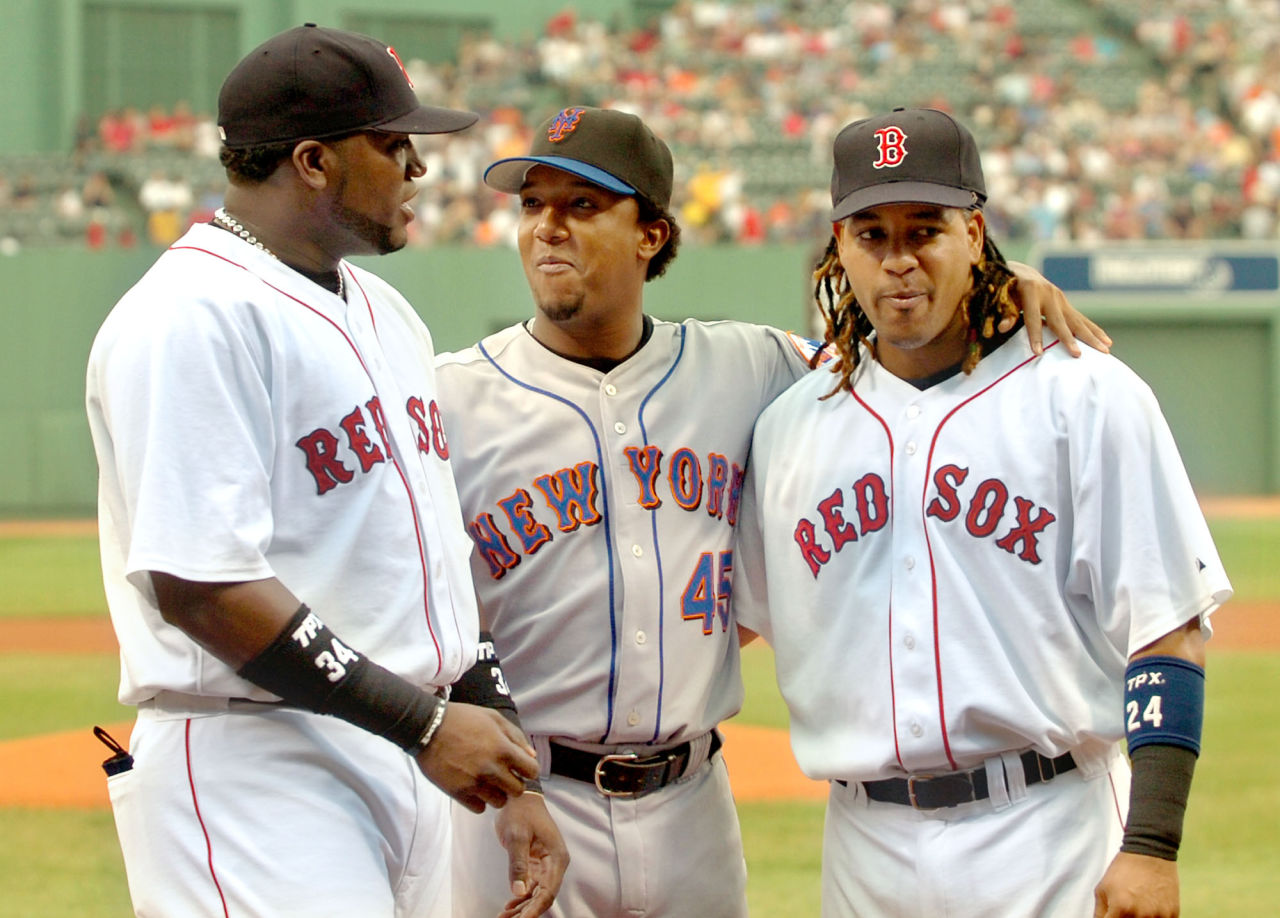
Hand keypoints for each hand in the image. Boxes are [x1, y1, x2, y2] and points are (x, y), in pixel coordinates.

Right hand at [415, 702, 538, 812]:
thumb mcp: (493, 718)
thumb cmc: (462, 719)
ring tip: (487, 782)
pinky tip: (473, 787)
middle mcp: (491, 769)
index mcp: (503, 749)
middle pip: (517, 790)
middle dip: (513, 783)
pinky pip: (479, 808)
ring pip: (499, 802)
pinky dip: (479, 801)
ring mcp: (474, 783)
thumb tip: (531, 755)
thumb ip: (516, 736)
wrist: (427, 727)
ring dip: (497, 793)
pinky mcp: (458, 793)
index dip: (528, 769)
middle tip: (503, 776)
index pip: (532, 771)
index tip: (519, 767)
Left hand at [494, 792, 569, 917]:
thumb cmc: (520, 812)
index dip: (535, 909)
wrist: (519, 796)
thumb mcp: (517, 836)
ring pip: (536, 894)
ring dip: (522, 907)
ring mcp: (546, 865)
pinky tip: (509, 907)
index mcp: (556, 858)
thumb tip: (519, 892)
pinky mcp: (536, 864)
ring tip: (504, 917)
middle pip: (543, 896)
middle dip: (527, 912)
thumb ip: (518, 864)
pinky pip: (530, 886)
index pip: (548, 891)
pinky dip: (520, 898)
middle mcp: (554, 864)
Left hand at [1005, 260, 1111, 356]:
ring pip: (1078, 320)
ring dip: (1091, 337)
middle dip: (1069, 339)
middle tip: (1078, 355)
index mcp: (1031, 290)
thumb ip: (1005, 312)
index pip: (1033, 318)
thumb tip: (1002, 328)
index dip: (1035, 336)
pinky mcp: (1066, 304)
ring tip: (1105, 350)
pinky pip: (1082, 319)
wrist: (1022, 272)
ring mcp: (1060, 298)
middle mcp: (1050, 294)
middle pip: (1061, 321)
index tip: (1038, 353)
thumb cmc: (1006, 287)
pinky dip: (1094, 331)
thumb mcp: (1001, 296)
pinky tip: (1107, 341)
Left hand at [1093, 851, 1179, 916]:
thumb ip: (1100, 913)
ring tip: (1138, 905)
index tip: (1112, 917)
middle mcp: (1141, 915)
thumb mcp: (1103, 889)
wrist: (1150, 854)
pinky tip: (1150, 908)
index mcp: (1121, 908)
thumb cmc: (1123, 870)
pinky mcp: (1172, 914)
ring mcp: (1159, 916)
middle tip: (1125, 910)